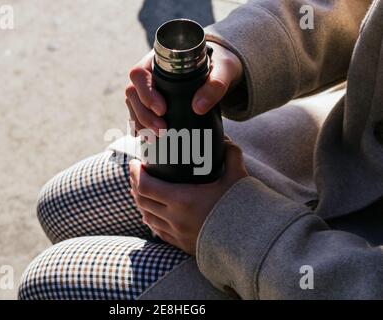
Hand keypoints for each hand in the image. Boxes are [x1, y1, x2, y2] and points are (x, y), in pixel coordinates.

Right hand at [125, 42, 243, 135]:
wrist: (220, 69)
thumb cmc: (220, 64)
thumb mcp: (224, 70)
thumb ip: (215, 85)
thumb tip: (198, 107)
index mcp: (160, 60)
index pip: (140, 74)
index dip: (146, 93)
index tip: (162, 110)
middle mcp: (150, 73)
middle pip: (133, 93)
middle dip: (144, 115)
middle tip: (161, 130)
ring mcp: (149, 88)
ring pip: (133, 105)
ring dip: (141, 124)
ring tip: (155, 138)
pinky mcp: (153, 102)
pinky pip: (139, 114)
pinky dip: (142, 127)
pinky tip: (148, 138)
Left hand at [129, 138, 247, 254]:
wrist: (250, 243)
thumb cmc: (242, 209)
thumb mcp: (238, 178)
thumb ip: (231, 155)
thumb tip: (226, 139)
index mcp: (182, 200)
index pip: (145, 186)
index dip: (135, 174)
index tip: (134, 163)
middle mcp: (174, 218)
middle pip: (142, 200)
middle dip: (134, 184)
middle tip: (136, 173)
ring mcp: (176, 234)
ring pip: (147, 217)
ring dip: (140, 202)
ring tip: (141, 190)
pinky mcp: (181, 244)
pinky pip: (157, 231)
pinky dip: (150, 218)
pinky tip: (150, 213)